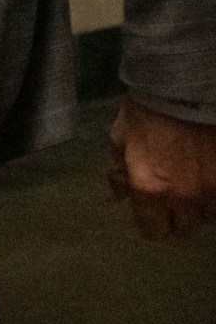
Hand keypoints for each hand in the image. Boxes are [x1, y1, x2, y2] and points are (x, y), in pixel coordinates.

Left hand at [108, 98, 215, 240]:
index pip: (154, 232)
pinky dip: (212, 195)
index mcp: (150, 190)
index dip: (150, 225)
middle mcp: (183, 197)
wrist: (185, 91)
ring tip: (189, 189)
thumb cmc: (146, 114)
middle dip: (175, 221)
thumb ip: (118, 173)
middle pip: (184, 230)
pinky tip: (203, 178)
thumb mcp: (119, 140)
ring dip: (197, 208)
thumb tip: (118, 197)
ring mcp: (211, 189)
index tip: (150, 216)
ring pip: (207, 216)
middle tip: (170, 206)